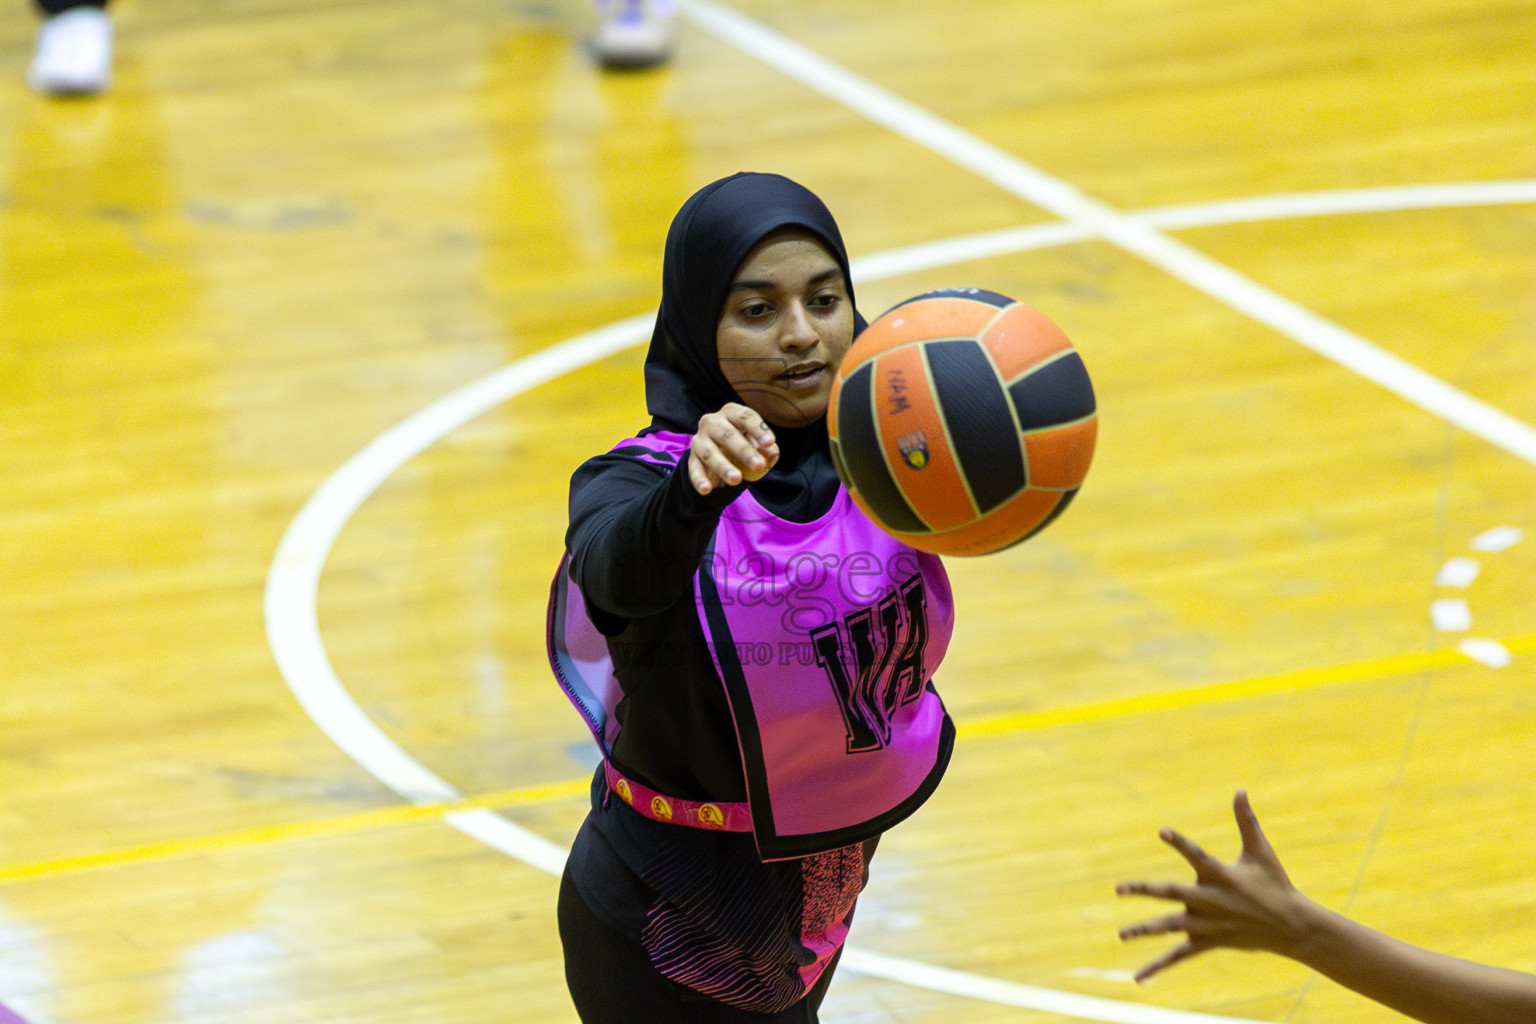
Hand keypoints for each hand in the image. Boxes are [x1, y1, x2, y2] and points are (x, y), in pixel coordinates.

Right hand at [689, 403, 778, 494]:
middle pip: (727, 434)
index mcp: (731, 413)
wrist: (719, 458)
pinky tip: (706, 490)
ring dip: (723, 467)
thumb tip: (772, 456)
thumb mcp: (758, 446)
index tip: (770, 443)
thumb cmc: (743, 445)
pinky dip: (699, 480)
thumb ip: (767, 450)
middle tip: (759, 465)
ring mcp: (699, 440)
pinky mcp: (692, 458)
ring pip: (710, 453)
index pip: (745, 416)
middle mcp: (712, 422)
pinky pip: (694, 469)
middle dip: (744, 451)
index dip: (758, 429)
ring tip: (736, 480)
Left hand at [1116, 791, 1314, 981]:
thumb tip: (1240, 789)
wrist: (1292, 926)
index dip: (1180, 843)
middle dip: (1146, 890)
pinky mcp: (1208, 942)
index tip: (1161, 830)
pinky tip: (1139, 977)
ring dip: (1145, 930)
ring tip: (1121, 935)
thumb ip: (1246, 820)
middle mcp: (1211, 900)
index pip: (1196, 855)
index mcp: (1221, 875)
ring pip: (1171, 927)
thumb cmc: (1274, 884)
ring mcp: (1209, 924)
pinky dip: (1159, 966)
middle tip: (1119, 888)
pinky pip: (1179, 956)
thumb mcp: (1261, 851)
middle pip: (1173, 893)